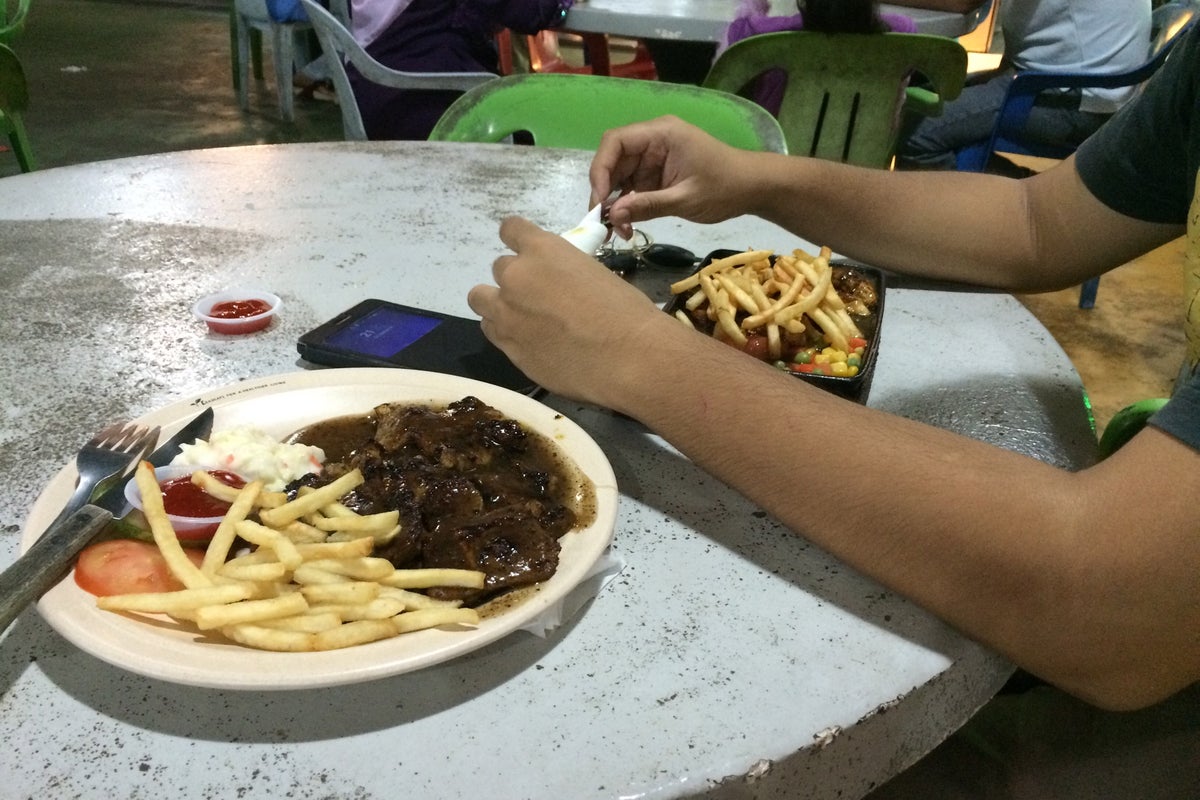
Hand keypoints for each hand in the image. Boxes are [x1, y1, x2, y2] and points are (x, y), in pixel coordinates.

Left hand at [468, 216, 667, 405]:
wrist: (629, 357)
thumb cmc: (625, 311)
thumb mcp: (592, 272)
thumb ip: (562, 273)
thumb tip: (556, 285)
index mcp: (542, 250)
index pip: (510, 229)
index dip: (518, 239)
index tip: (527, 252)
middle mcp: (516, 277)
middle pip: (498, 268)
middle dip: (516, 279)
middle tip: (538, 297)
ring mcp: (507, 315)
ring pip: (481, 299)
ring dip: (498, 304)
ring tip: (522, 319)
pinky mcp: (508, 348)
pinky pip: (492, 332)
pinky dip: (505, 332)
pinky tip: (529, 341)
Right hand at [589, 116, 755, 238]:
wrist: (753, 188)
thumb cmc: (725, 187)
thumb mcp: (686, 199)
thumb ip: (648, 205)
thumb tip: (612, 216)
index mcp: (661, 133)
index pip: (616, 141)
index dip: (600, 169)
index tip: (599, 200)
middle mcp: (653, 141)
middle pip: (614, 160)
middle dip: (604, 192)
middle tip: (602, 223)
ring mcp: (654, 158)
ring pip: (620, 177)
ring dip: (615, 204)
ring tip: (616, 232)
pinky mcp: (657, 175)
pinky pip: (633, 188)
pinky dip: (627, 207)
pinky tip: (627, 227)